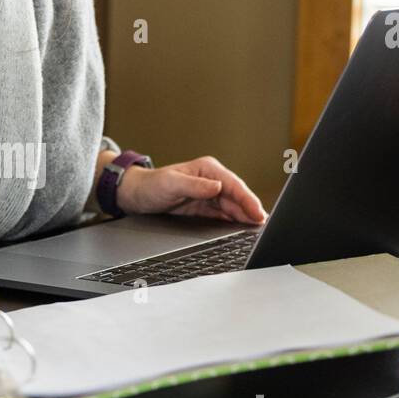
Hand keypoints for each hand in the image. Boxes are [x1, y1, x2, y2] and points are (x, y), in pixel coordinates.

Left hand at [116, 155, 266, 224]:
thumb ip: (194, 186)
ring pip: (232, 206)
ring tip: (257, 227)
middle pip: (236, 196)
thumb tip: (217, 187)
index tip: (257, 212)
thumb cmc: (150, 185)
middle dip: (250, 209)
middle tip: (262, 224)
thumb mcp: (171, 184)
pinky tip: (241, 227)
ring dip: (244, 215)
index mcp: (207, 169)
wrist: (136, 194)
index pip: (233, 185)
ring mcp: (208, 193)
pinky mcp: (203, 206)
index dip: (247, 199)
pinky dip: (233, 220)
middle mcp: (211, 180)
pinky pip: (223, 213)